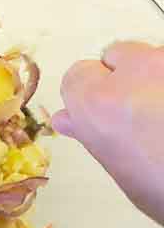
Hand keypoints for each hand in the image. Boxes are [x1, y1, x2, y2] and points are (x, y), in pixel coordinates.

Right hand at [52, 41, 163, 224]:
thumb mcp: (123, 171)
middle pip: (118, 56)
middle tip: (144, 115)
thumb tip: (73, 120)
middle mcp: (136, 70)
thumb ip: (96, 136)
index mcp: (99, 101)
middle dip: (127, 80)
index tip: (99, 114)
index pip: (77, 76)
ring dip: (161, 81)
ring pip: (158, 59)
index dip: (89, 96)